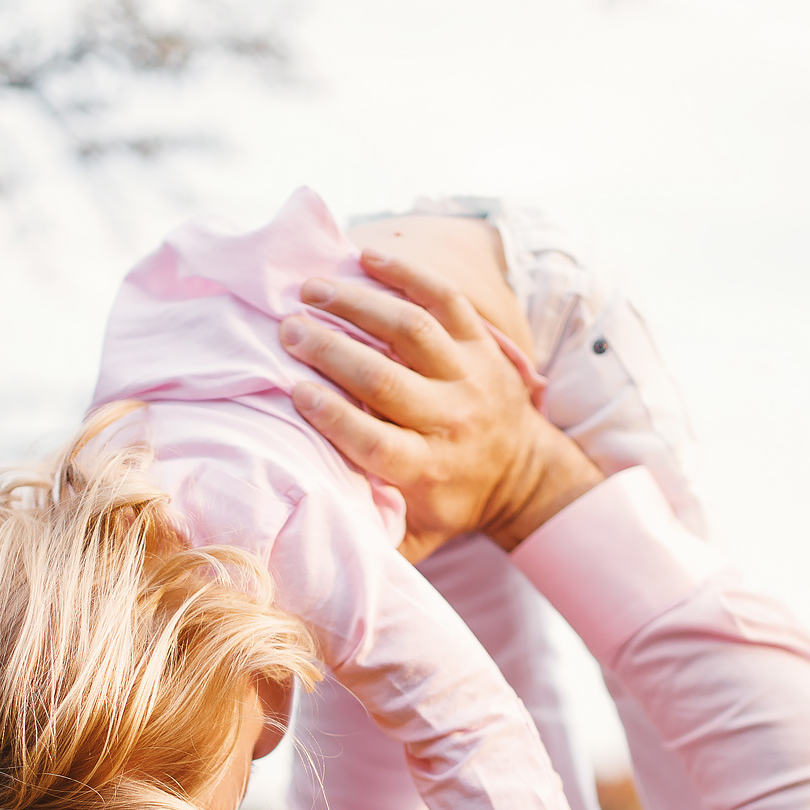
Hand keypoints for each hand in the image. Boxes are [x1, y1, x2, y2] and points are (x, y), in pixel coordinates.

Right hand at [281, 249, 604, 557]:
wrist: (522, 474)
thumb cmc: (449, 503)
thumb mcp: (416, 535)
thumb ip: (370, 538)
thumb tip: (308, 551)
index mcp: (428, 469)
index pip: (375, 440)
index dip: (333, 415)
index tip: (293, 390)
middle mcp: (451, 420)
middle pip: (386, 378)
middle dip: (332, 350)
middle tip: (287, 328)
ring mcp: (470, 376)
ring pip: (412, 329)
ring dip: (359, 304)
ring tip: (313, 288)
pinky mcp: (483, 344)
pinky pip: (446, 298)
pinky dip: (407, 274)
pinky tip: (365, 258)